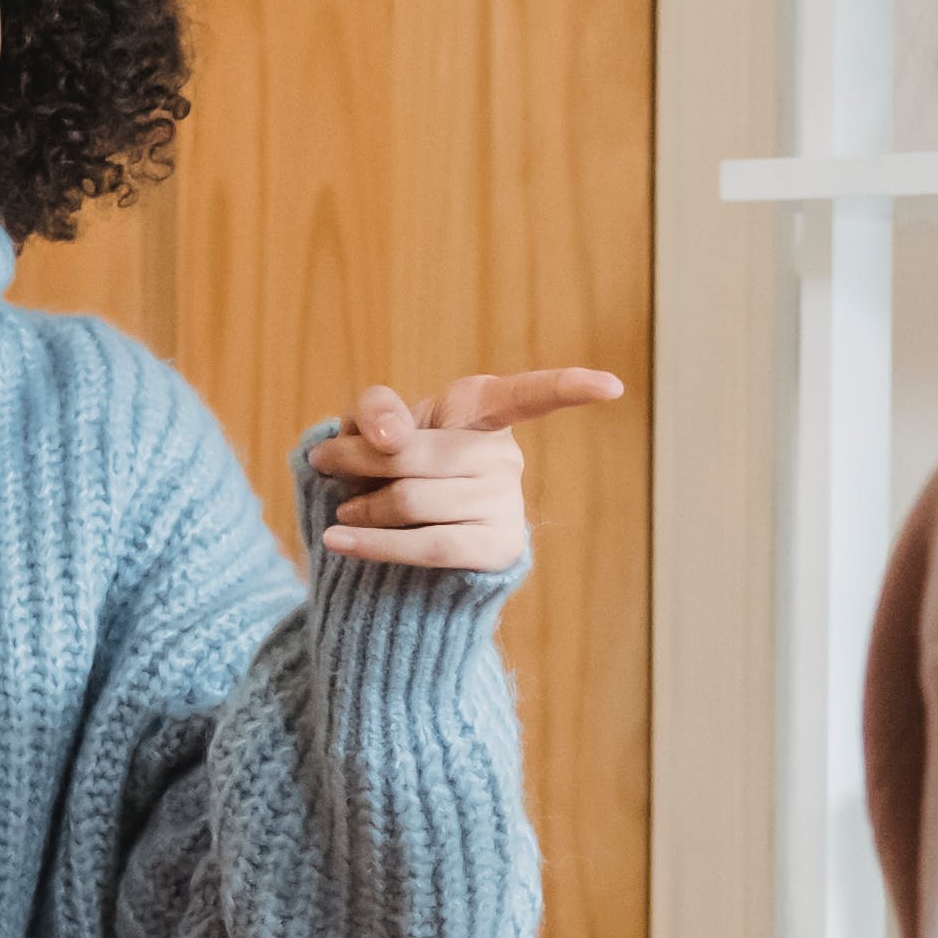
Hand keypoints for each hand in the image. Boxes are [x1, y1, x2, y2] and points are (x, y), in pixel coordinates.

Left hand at [312, 369, 624, 572]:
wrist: (397, 551)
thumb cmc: (390, 473)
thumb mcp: (374, 429)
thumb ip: (377, 410)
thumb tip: (392, 434)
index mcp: (485, 412)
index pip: (528, 394)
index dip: (568, 387)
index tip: (611, 386)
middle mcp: (504, 455)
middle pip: (417, 450)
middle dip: (359, 457)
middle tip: (326, 463)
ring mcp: (504, 503)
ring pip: (413, 499)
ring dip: (362, 505)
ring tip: (345, 509)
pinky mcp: (495, 549)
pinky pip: (426, 545)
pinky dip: (372, 543)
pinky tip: (339, 539)